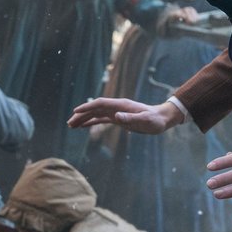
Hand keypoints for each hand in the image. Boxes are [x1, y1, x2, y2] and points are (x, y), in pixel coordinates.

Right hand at [67, 97, 184, 133]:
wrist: (162, 119)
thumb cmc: (155, 120)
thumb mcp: (145, 121)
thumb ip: (131, 118)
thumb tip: (116, 117)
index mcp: (121, 105)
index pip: (100, 104)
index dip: (87, 107)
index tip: (76, 112)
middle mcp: (116, 107)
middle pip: (95, 109)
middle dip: (81, 115)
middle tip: (70, 123)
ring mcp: (116, 112)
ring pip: (96, 114)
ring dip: (84, 119)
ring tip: (72, 125)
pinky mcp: (118, 118)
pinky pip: (101, 119)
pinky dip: (91, 122)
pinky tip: (83, 127)